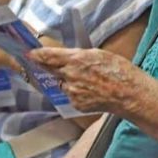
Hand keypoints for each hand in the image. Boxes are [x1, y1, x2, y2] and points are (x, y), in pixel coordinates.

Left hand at [27, 47, 146, 114]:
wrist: (128, 94)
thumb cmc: (118, 70)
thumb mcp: (98, 54)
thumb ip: (79, 55)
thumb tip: (68, 57)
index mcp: (76, 59)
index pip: (50, 56)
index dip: (38, 55)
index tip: (29, 53)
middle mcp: (70, 75)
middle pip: (51, 70)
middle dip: (48, 66)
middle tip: (45, 63)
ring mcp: (72, 91)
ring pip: (62, 84)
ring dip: (68, 81)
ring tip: (87, 81)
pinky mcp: (76, 104)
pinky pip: (71, 95)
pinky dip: (76, 93)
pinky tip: (90, 91)